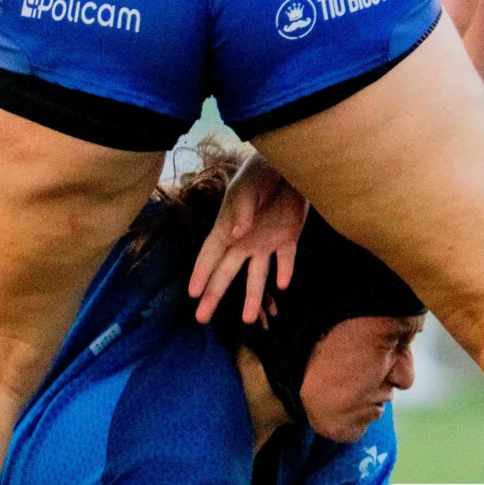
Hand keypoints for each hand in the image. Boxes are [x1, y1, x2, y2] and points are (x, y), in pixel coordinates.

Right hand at [187, 153, 306, 324]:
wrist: (291, 164)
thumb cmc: (261, 171)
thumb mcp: (248, 187)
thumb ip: (243, 210)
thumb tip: (237, 234)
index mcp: (228, 227)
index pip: (210, 254)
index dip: (201, 274)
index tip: (192, 294)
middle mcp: (244, 241)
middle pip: (226, 272)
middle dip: (214, 295)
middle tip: (202, 318)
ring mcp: (266, 241)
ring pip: (256, 275)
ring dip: (252, 296)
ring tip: (247, 320)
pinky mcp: (288, 238)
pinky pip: (285, 260)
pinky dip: (284, 273)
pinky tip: (282, 286)